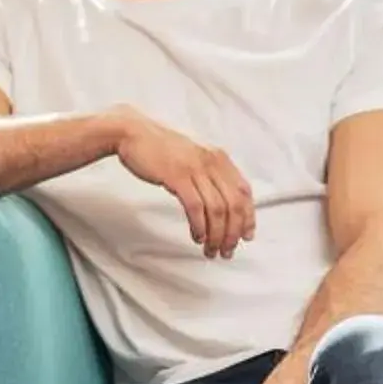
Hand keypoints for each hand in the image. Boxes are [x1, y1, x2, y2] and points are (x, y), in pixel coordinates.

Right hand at [111, 109, 257, 258]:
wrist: (134, 133)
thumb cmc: (161, 148)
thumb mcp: (194, 157)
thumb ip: (210, 175)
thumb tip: (222, 203)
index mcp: (219, 158)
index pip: (244, 192)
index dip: (248, 217)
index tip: (246, 236)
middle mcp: (212, 162)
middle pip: (233, 205)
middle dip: (233, 233)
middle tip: (227, 251)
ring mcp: (195, 168)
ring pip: (217, 209)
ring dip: (216, 235)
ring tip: (211, 250)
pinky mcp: (177, 176)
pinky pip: (195, 207)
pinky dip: (199, 226)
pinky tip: (197, 236)